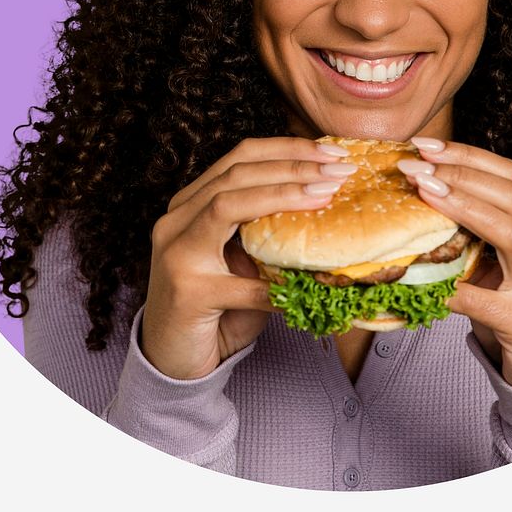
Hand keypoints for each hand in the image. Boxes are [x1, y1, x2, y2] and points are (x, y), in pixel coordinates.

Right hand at [140, 137, 356, 379]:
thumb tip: (326, 203)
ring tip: (325, 196)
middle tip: (339, 170)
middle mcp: (175, 220)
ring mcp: (175, 254)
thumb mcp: (243, 259)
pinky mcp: (186, 293)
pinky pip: (243, 284)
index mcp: (190, 203)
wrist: (172, 361)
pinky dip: (279, 284)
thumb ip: (267, 231)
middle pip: (236, 173)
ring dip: (283, 196)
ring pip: (227, 205)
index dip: (287, 149)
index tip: (331, 151)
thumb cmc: (218, 307)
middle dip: (293, 166)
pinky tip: (312, 285)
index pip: (240, 157)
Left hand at [401, 138, 511, 393]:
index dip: (469, 156)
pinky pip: (483, 299)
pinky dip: (450, 285)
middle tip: (414, 165)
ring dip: (462, 207)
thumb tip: (422, 195)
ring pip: (510, 233)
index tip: (427, 146)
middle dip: (460, 174)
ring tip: (423, 192)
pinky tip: (418, 274)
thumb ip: (484, 231)